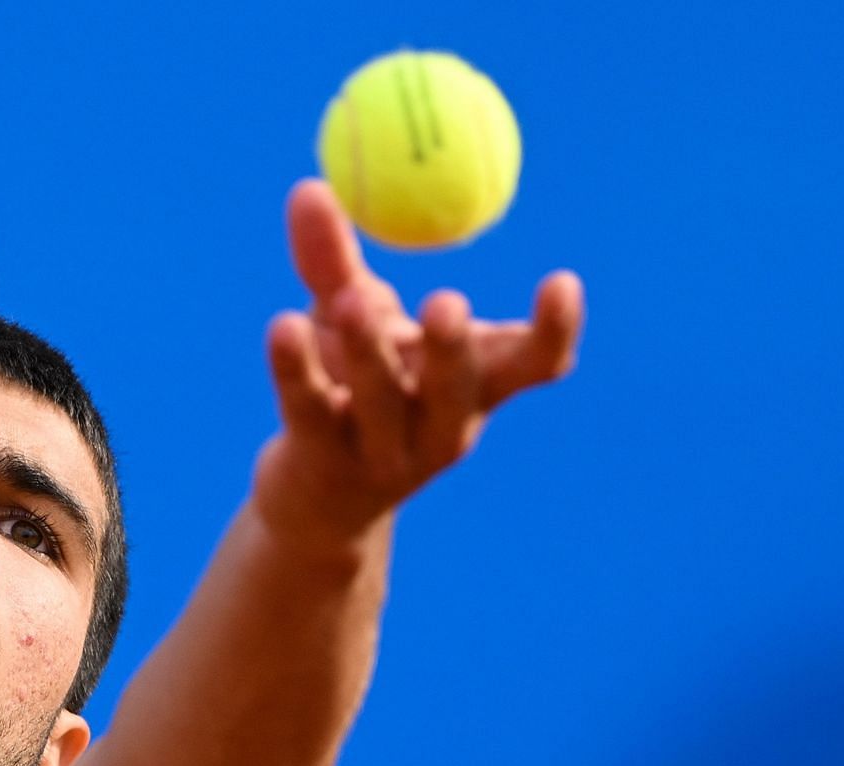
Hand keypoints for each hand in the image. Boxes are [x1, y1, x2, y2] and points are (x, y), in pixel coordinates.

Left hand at [257, 178, 584, 541]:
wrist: (318, 502)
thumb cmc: (356, 393)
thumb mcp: (353, 323)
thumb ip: (335, 262)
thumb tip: (308, 184)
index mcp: (475, 388)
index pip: (534, 366)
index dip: (555, 331)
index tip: (562, 280)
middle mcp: (441, 428)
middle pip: (457, 391)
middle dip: (453, 348)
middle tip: (447, 302)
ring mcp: (385, 456)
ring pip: (381, 403)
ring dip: (369, 351)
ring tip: (350, 300)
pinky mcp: (324, 467)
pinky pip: (310, 411)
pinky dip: (297, 368)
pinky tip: (282, 326)